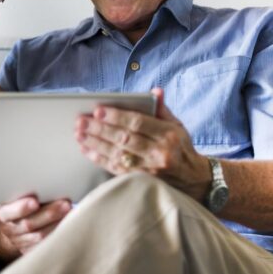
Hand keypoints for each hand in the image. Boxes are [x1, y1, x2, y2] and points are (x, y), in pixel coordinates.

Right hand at [0, 195, 71, 259]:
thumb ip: (28, 190)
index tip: (35, 201)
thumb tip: (48, 181)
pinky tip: (68, 227)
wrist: (14, 225)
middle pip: (29, 224)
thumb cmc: (20, 203)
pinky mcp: (31, 251)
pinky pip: (45, 246)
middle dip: (49, 214)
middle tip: (65, 204)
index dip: (22, 207)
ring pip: (39, 237)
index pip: (10, 212)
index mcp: (4, 213)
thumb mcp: (17, 195)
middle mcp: (10, 229)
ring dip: (57, 224)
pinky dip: (57, 236)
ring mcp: (20, 242)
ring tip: (71, 213)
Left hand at [75, 88, 210, 197]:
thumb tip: (154, 91)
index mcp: (168, 135)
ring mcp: (149, 170)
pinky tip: (87, 150)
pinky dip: (99, 159)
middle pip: (124, 139)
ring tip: (79, 134)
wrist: (193, 179)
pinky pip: (116, 169)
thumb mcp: (177, 126)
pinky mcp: (141, 182)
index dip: (116, 117)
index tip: (98, 110)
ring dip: (95, 143)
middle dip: (100, 129)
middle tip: (81, 121)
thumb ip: (162, 109)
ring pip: (117, 155)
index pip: (138, 123)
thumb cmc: (181, 147)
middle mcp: (159, 153)